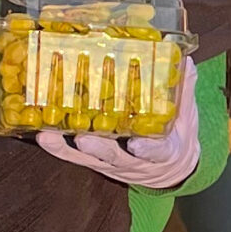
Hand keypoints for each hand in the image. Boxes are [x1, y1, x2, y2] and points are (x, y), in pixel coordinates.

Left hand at [36, 57, 200, 188]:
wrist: (171, 170)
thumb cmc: (177, 139)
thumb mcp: (188, 118)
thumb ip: (184, 91)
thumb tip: (184, 61)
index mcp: (164, 152)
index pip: (157, 153)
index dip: (147, 149)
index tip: (137, 144)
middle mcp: (135, 162)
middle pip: (115, 158)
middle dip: (98, 148)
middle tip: (83, 138)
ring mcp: (113, 164)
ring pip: (89, 160)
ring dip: (67, 150)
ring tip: (48, 136)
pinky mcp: (97, 163)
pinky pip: (76, 158)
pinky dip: (59, 148)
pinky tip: (42, 135)